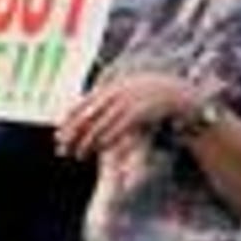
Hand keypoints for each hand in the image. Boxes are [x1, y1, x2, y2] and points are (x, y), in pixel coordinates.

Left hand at [56, 73, 200, 158]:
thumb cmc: (154, 99)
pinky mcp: (138, 111)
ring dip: (87, 140)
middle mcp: (117, 91)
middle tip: (61, 147)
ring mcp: (127, 100)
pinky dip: (106, 139)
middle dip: (73, 132)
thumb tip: (91, 115)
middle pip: (87, 114)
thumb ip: (112, 102)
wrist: (182, 96)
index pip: (82, 102)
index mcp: (112, 86)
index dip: (68, 119)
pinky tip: (98, 149)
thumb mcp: (130, 96)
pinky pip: (117, 128)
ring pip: (100, 123)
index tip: (58, 134)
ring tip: (78, 154)